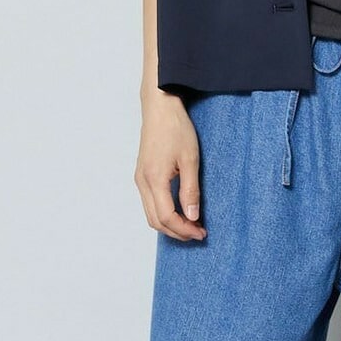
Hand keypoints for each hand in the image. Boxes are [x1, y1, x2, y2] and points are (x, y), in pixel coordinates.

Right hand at [135, 88, 206, 240]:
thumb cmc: (175, 128)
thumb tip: (193, 217)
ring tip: (191, 225)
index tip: (201, 232)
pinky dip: (163, 214)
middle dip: (177, 232)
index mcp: (154, 179)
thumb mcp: (190, 159)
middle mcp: (142, 182)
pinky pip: (149, 203)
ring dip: (169, 224)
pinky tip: (179, 212)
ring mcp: (140, 178)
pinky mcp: (142, 175)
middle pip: (156, 221)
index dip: (184, 229)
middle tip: (198, 233)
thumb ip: (191, 190)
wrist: (160, 108)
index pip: (167, 217)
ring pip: (151, 214)